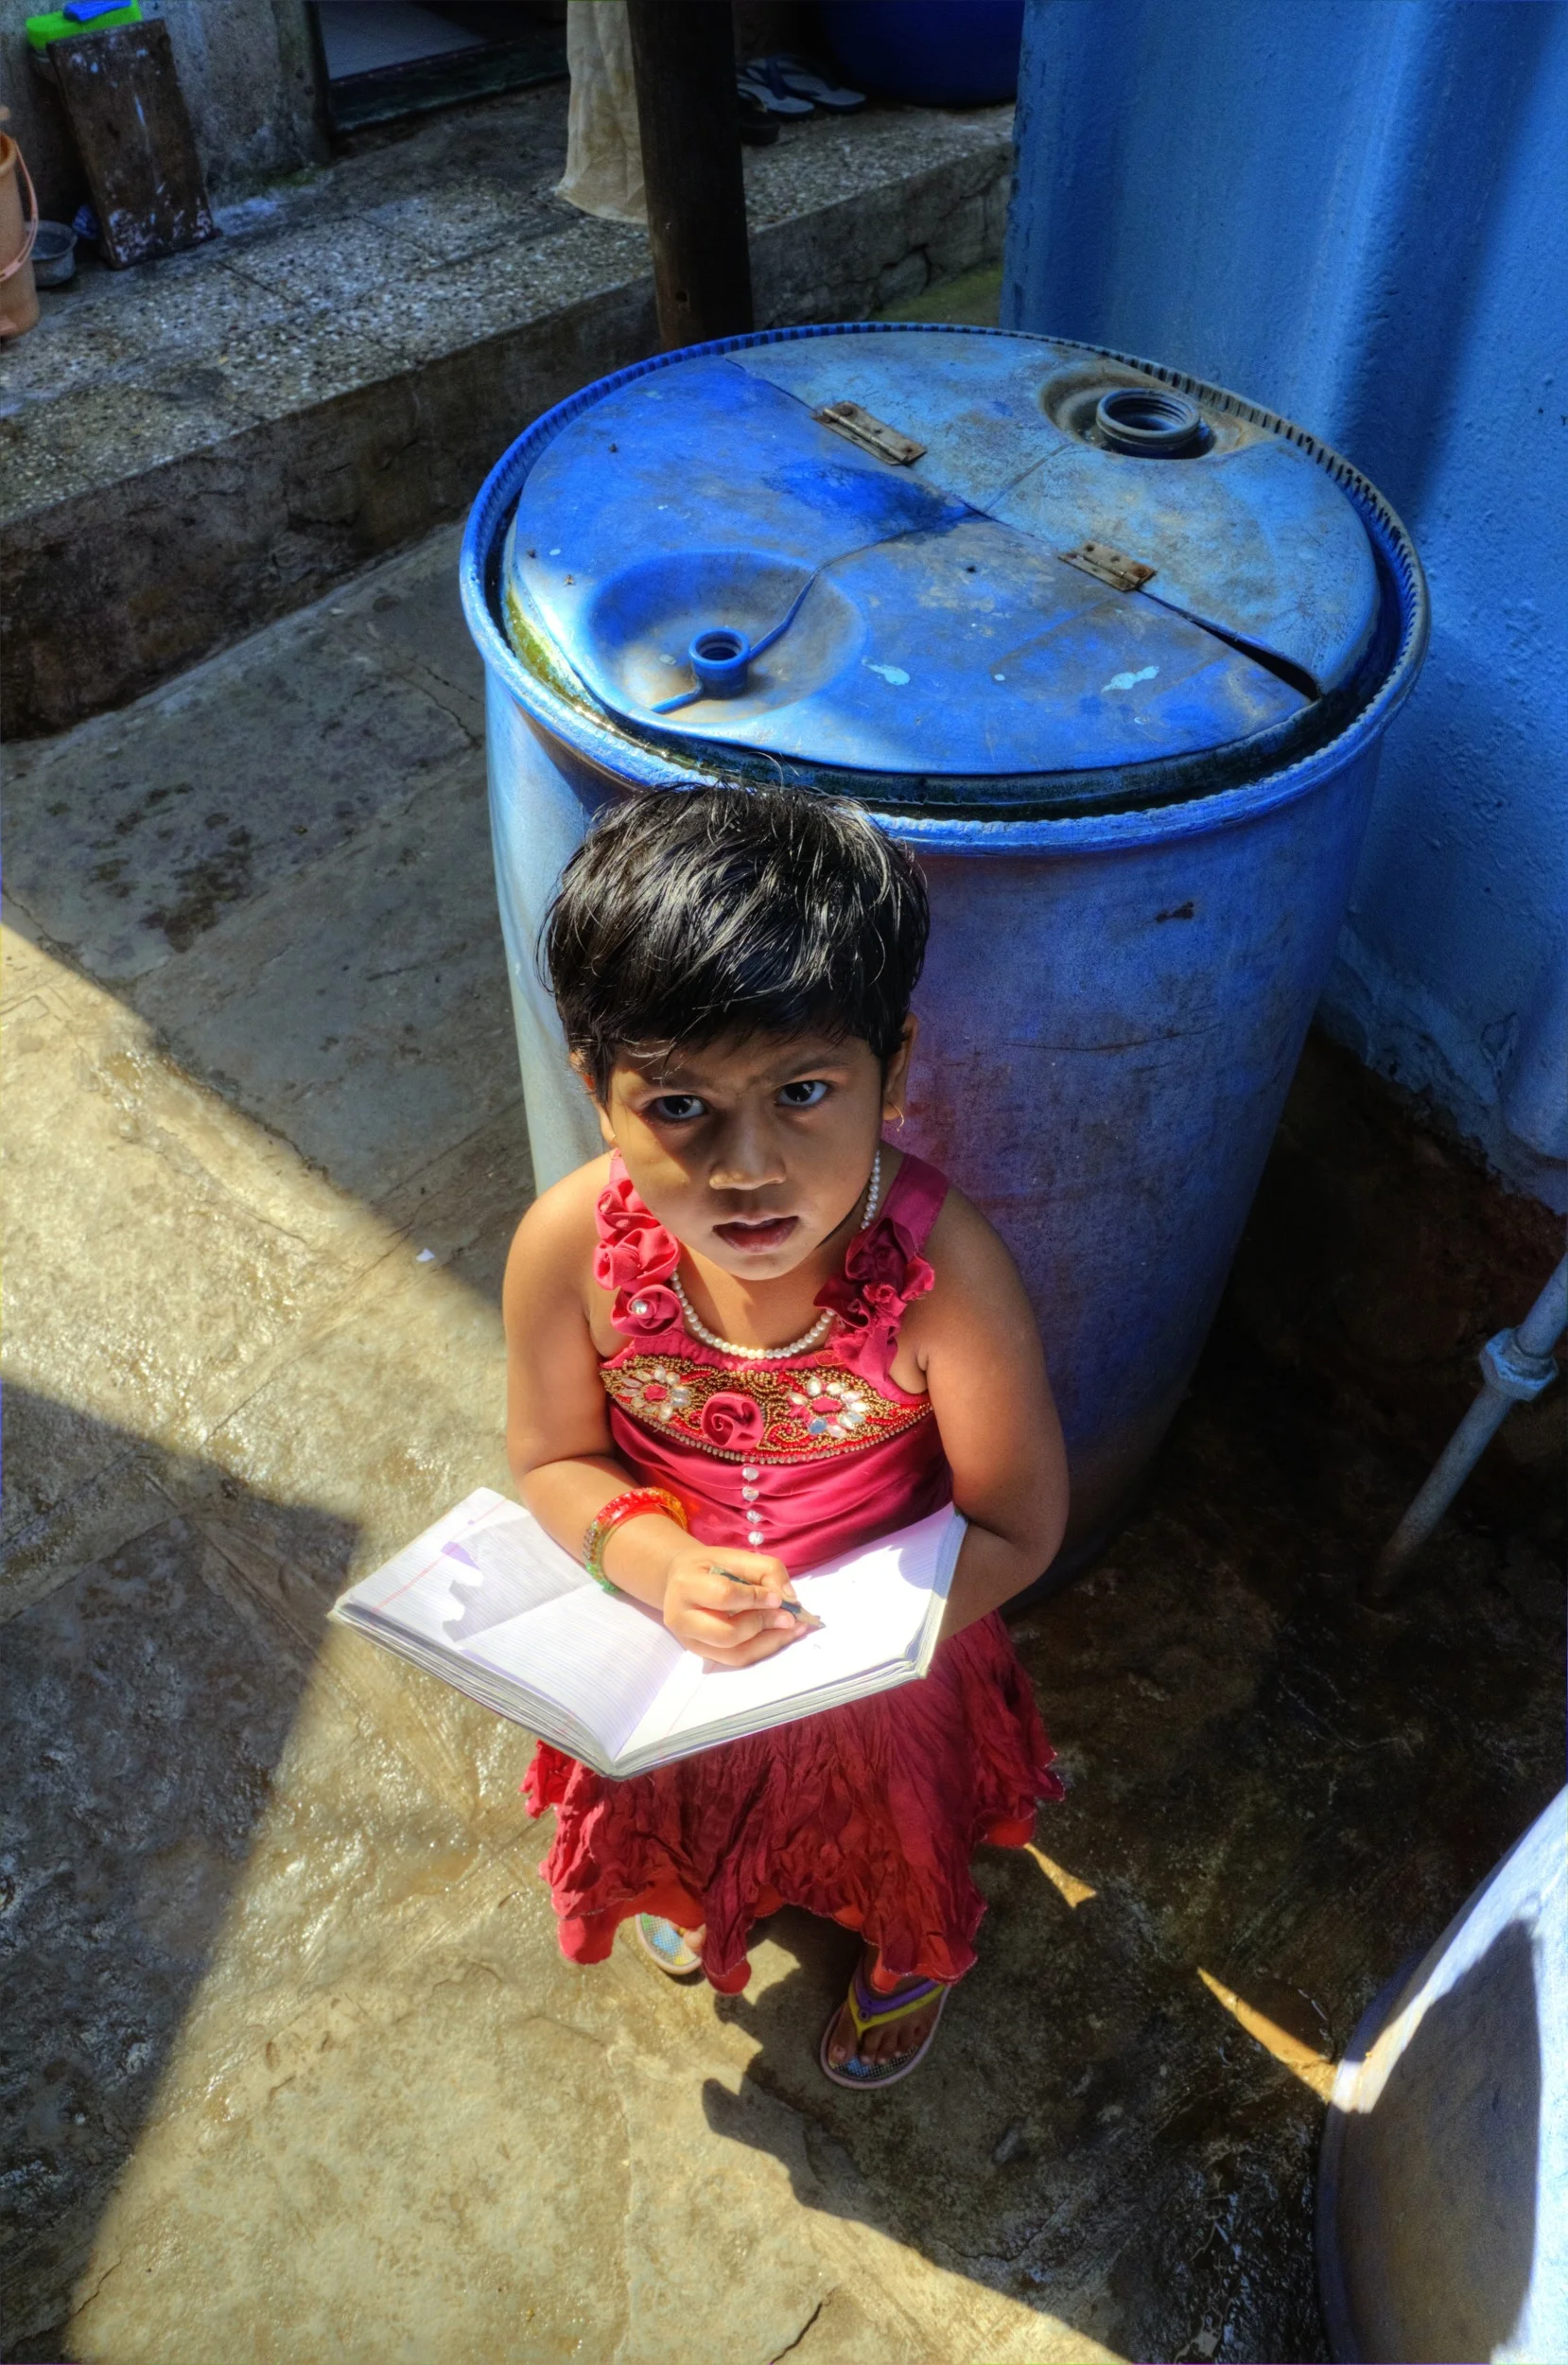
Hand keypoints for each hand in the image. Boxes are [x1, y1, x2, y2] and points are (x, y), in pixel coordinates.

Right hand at [659, 1543, 811, 1666]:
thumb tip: (789, 1598)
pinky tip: (780, 1637)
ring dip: (769, 1643)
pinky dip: (763, 1650)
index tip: (779, 1597)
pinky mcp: (702, 1654)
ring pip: (734, 1654)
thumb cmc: (710, 1566)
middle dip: (763, 1625)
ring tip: (793, 1630)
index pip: (724, 1596)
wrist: (681, 1580)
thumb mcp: (735, 1556)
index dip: (755, 1598)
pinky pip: (736, 1659)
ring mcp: (690, 1641)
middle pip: (727, 1634)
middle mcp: (682, 1618)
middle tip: (790, 1618)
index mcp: (687, 1585)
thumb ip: (766, 1570)